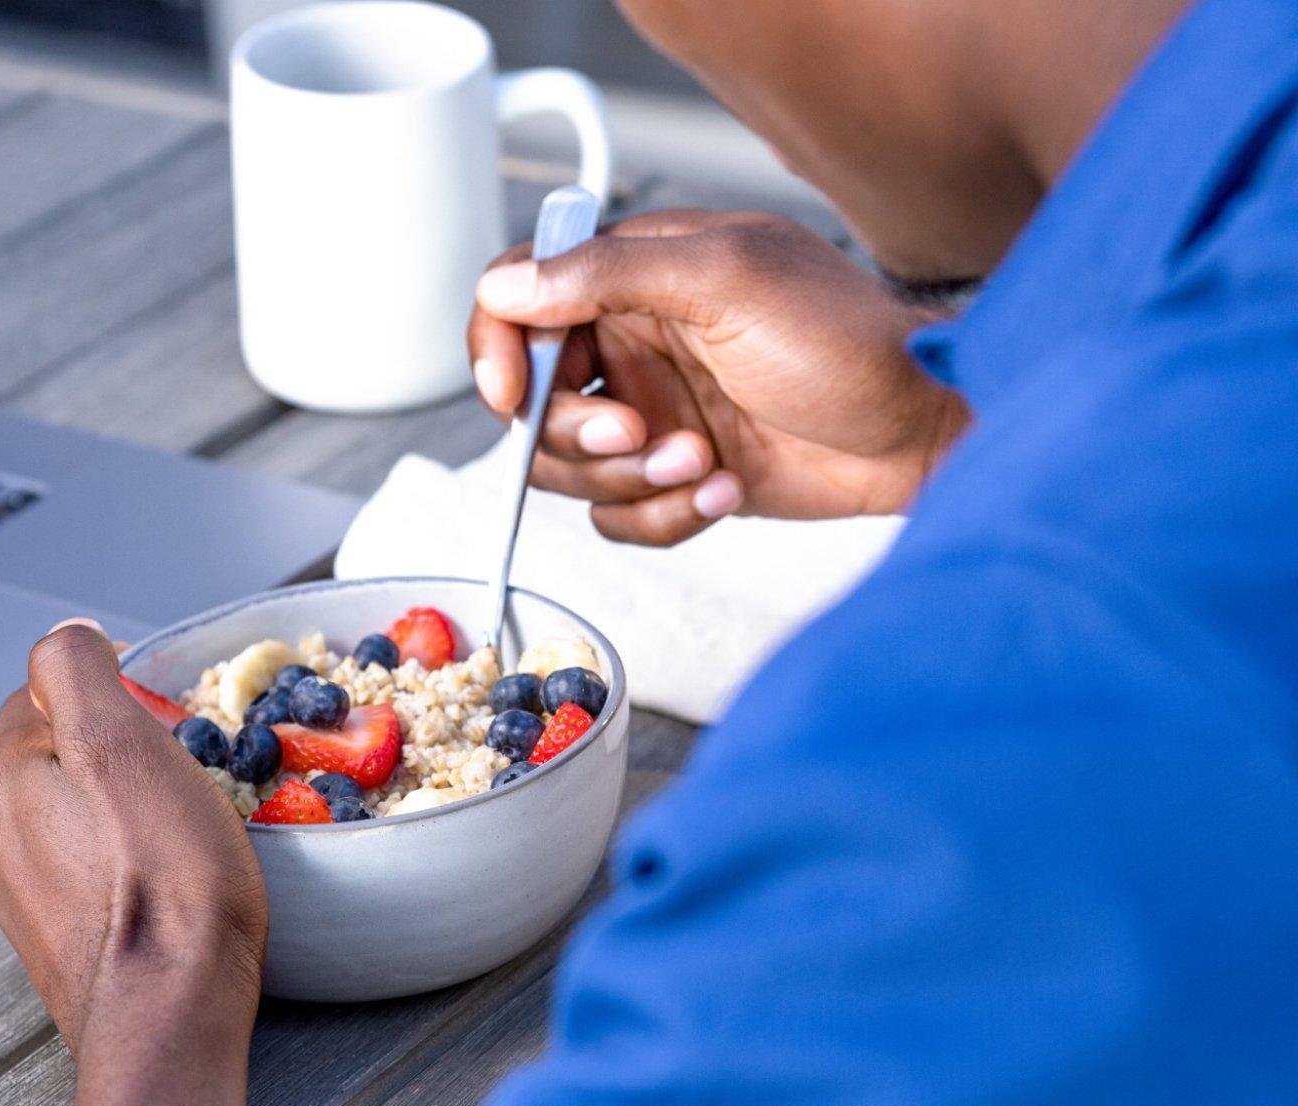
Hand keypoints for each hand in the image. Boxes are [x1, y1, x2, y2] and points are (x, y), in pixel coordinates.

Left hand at [0, 620, 266, 1060]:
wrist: (172, 1016)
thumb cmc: (168, 887)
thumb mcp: (125, 748)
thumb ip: (81, 672)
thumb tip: (68, 633)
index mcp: (7, 779)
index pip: (50, 692)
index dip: (119, 691)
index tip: (174, 716)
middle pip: (63, 752)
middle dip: (121, 748)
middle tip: (187, 769)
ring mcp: (22, 894)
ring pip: (76, 812)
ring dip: (123, 804)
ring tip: (185, 826)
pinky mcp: (57, 939)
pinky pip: (89, 869)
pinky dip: (124, 858)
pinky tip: (167, 877)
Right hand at [469, 209, 969, 545]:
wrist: (921, 430)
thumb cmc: (849, 341)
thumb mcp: (730, 280)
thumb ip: (611, 274)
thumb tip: (509, 287)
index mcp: (636, 277)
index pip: (519, 298)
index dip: (498, 347)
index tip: (512, 396)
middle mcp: (634, 345)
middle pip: (534, 404)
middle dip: (578, 433)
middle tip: (641, 432)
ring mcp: (653, 415)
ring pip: (571, 470)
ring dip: (630, 480)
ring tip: (704, 462)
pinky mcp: (677, 477)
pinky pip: (621, 517)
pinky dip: (665, 517)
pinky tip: (727, 489)